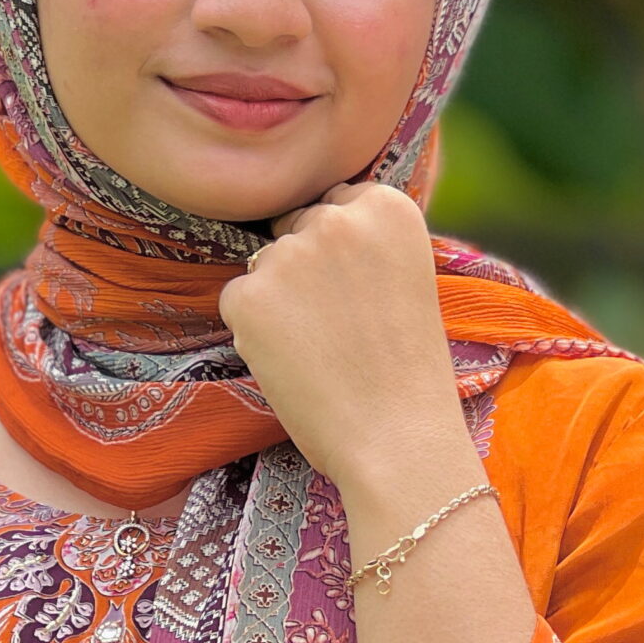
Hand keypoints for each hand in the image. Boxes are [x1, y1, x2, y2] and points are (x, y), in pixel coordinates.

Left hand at [218, 183, 470, 504]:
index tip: (360, 294)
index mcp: (387, 205)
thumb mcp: (405, 279)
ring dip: (278, 300)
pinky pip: (236, 300)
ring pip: (264, 265)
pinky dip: (253, 331)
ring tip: (320, 351)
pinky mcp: (248, 294)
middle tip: (338, 328)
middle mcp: (336, 217)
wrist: (398, 438)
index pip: (337, 204)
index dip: (341, 255)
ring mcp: (288, 254)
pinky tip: (292, 362)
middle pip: (296, 228)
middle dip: (305, 269)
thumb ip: (365, 243)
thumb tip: (307, 228)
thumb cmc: (407, 371)